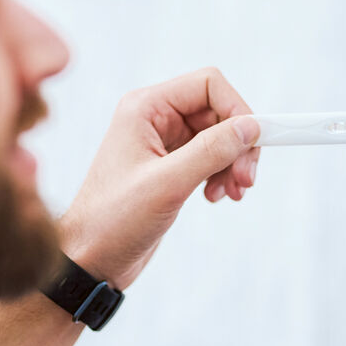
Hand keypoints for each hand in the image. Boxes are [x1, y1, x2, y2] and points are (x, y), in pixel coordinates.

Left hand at [57, 67, 260, 289]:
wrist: (90, 260)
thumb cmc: (112, 221)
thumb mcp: (167, 184)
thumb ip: (211, 151)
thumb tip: (250, 126)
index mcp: (145, 108)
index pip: (208, 85)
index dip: (238, 110)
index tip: (255, 144)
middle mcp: (154, 118)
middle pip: (218, 111)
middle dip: (239, 144)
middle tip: (247, 180)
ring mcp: (163, 142)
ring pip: (219, 136)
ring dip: (234, 162)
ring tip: (233, 193)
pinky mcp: (170, 167)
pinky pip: (210, 157)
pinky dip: (222, 174)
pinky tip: (216, 197)